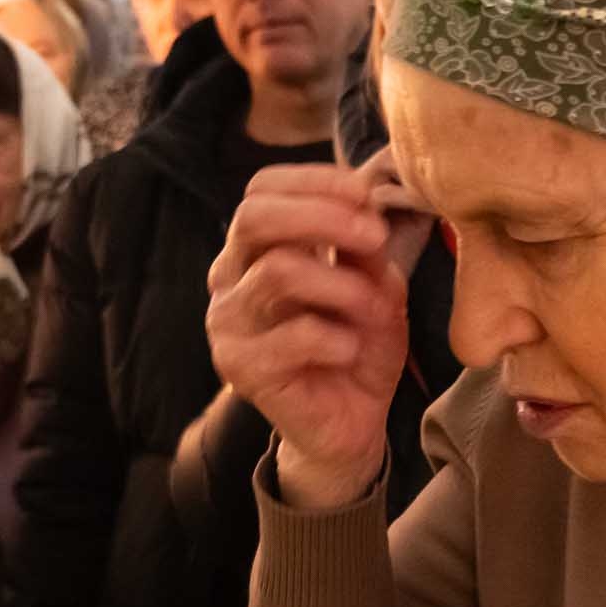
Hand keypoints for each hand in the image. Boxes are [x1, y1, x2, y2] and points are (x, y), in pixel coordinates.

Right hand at [205, 165, 410, 509]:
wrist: (348, 424)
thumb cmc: (355, 346)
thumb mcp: (373, 287)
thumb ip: (364, 251)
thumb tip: (367, 212)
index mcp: (257, 248)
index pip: (263, 190)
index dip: (314, 182)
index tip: (367, 193)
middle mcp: (231, 278)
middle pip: (255, 218)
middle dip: (322, 216)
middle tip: (374, 234)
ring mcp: (228, 323)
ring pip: (278, 271)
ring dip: (342, 284)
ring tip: (376, 307)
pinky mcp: (240, 368)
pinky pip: (293, 335)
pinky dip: (338, 337)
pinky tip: (352, 350)